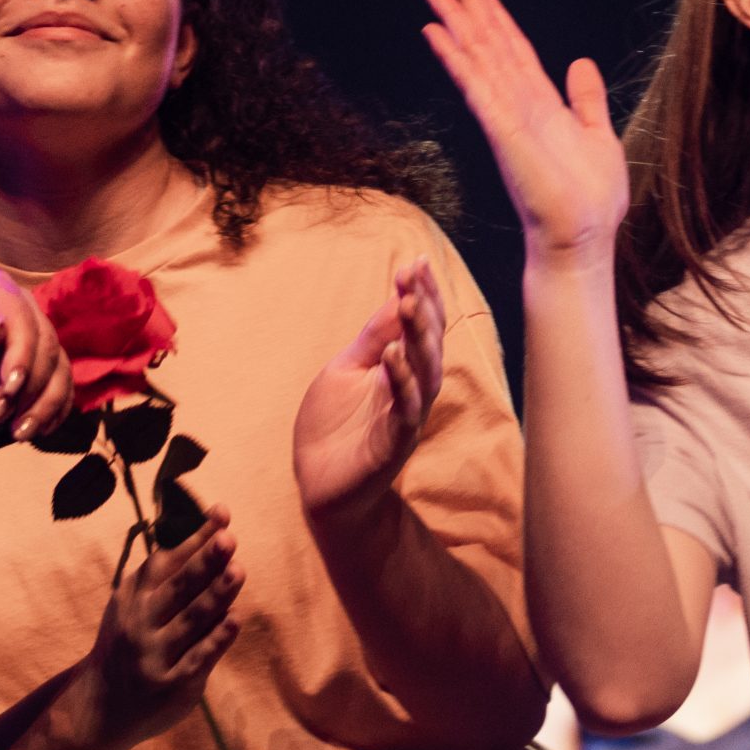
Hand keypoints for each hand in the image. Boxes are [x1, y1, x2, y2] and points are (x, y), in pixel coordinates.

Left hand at [0, 268, 74, 440]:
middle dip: (29, 387)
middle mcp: (21, 309)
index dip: (22, 352)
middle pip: (46, 346)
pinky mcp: (36, 366)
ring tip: (16, 433)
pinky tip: (37, 430)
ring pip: (58, 368)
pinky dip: (54, 409)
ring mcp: (32, 338)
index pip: (21, 318)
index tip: (9, 387)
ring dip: (43, 404)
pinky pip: (60, 385)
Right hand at [81, 503, 242, 746]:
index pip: (167, 560)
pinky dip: (217, 638)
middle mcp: (141, 623)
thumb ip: (167, 570)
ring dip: (216, 594)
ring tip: (239, 571)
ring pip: (192, 620)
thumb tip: (209, 528)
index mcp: (133, 596)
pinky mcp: (173, 685)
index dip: (195, 536)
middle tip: (229, 539)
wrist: (100, 707)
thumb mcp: (134, 603)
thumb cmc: (130, 641)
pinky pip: (199, 658)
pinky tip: (235, 619)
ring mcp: (155, 655)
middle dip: (204, 562)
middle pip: (178, 588)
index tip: (222, 512)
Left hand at [293, 260, 445, 522]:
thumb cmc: (334, 428)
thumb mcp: (347, 369)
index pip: (421, 327)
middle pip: (429, 344)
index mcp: (403, 370)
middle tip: (414, 275)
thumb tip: (398, 295)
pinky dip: (402, 382)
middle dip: (423, 308)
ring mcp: (406, 418)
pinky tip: (392, 355)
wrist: (320, 486)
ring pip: (424, 373)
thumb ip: (373, 338)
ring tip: (409, 304)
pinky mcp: (393, 445)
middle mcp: (412, 391)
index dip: (420, 295)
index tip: (415, 262)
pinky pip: (405, 411)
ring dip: (418, 338)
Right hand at [423, 0, 631, 263]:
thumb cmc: (589, 201)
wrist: (581, 240)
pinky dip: (458, 59)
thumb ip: (586, 100)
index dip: (495, 15)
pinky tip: (439, 35)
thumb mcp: (598, 136)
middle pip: (489, 44)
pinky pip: (477, 87)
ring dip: (456, 23)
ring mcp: (507, 117)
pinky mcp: (503, 133)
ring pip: (478, 58)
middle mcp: (517, 105)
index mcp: (540, 104)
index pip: (513, 49)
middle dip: (469, 5)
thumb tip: (580, 62)